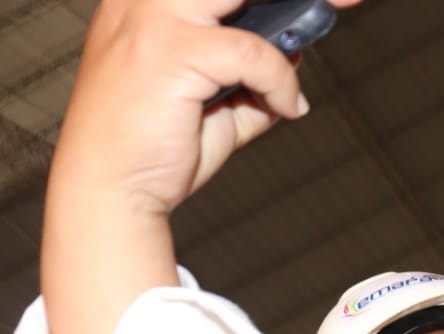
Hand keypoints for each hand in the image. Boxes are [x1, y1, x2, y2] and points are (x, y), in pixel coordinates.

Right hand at [41, 0, 362, 333]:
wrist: (112, 190)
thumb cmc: (159, 148)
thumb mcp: (222, 101)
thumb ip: (258, 71)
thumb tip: (300, 49)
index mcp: (151, 2)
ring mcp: (152, 19)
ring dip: (294, 20)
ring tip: (317, 40)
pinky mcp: (168, 51)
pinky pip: (251, 53)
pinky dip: (280, 82)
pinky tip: (286, 108)